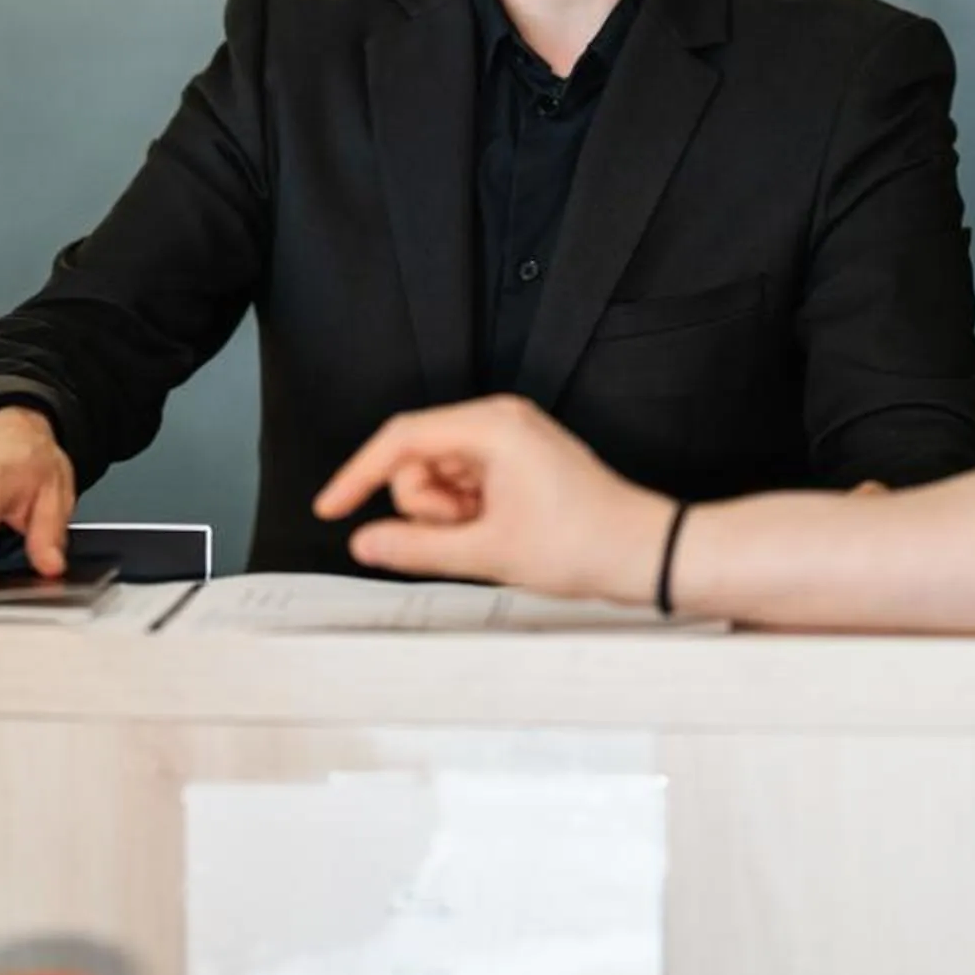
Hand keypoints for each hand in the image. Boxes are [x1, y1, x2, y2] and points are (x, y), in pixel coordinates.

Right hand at [312, 395, 673, 602]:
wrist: (644, 551)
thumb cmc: (586, 542)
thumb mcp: (488, 553)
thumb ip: (416, 548)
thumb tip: (366, 542)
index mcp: (491, 427)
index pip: (400, 439)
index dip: (358, 475)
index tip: (330, 505)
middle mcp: (500, 421)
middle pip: (418, 458)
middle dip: (427, 505)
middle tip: (466, 534)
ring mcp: (511, 438)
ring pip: (439, 474)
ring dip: (449, 513)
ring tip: (490, 535)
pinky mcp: (518, 458)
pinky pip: (466, 481)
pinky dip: (468, 512)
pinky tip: (500, 530)